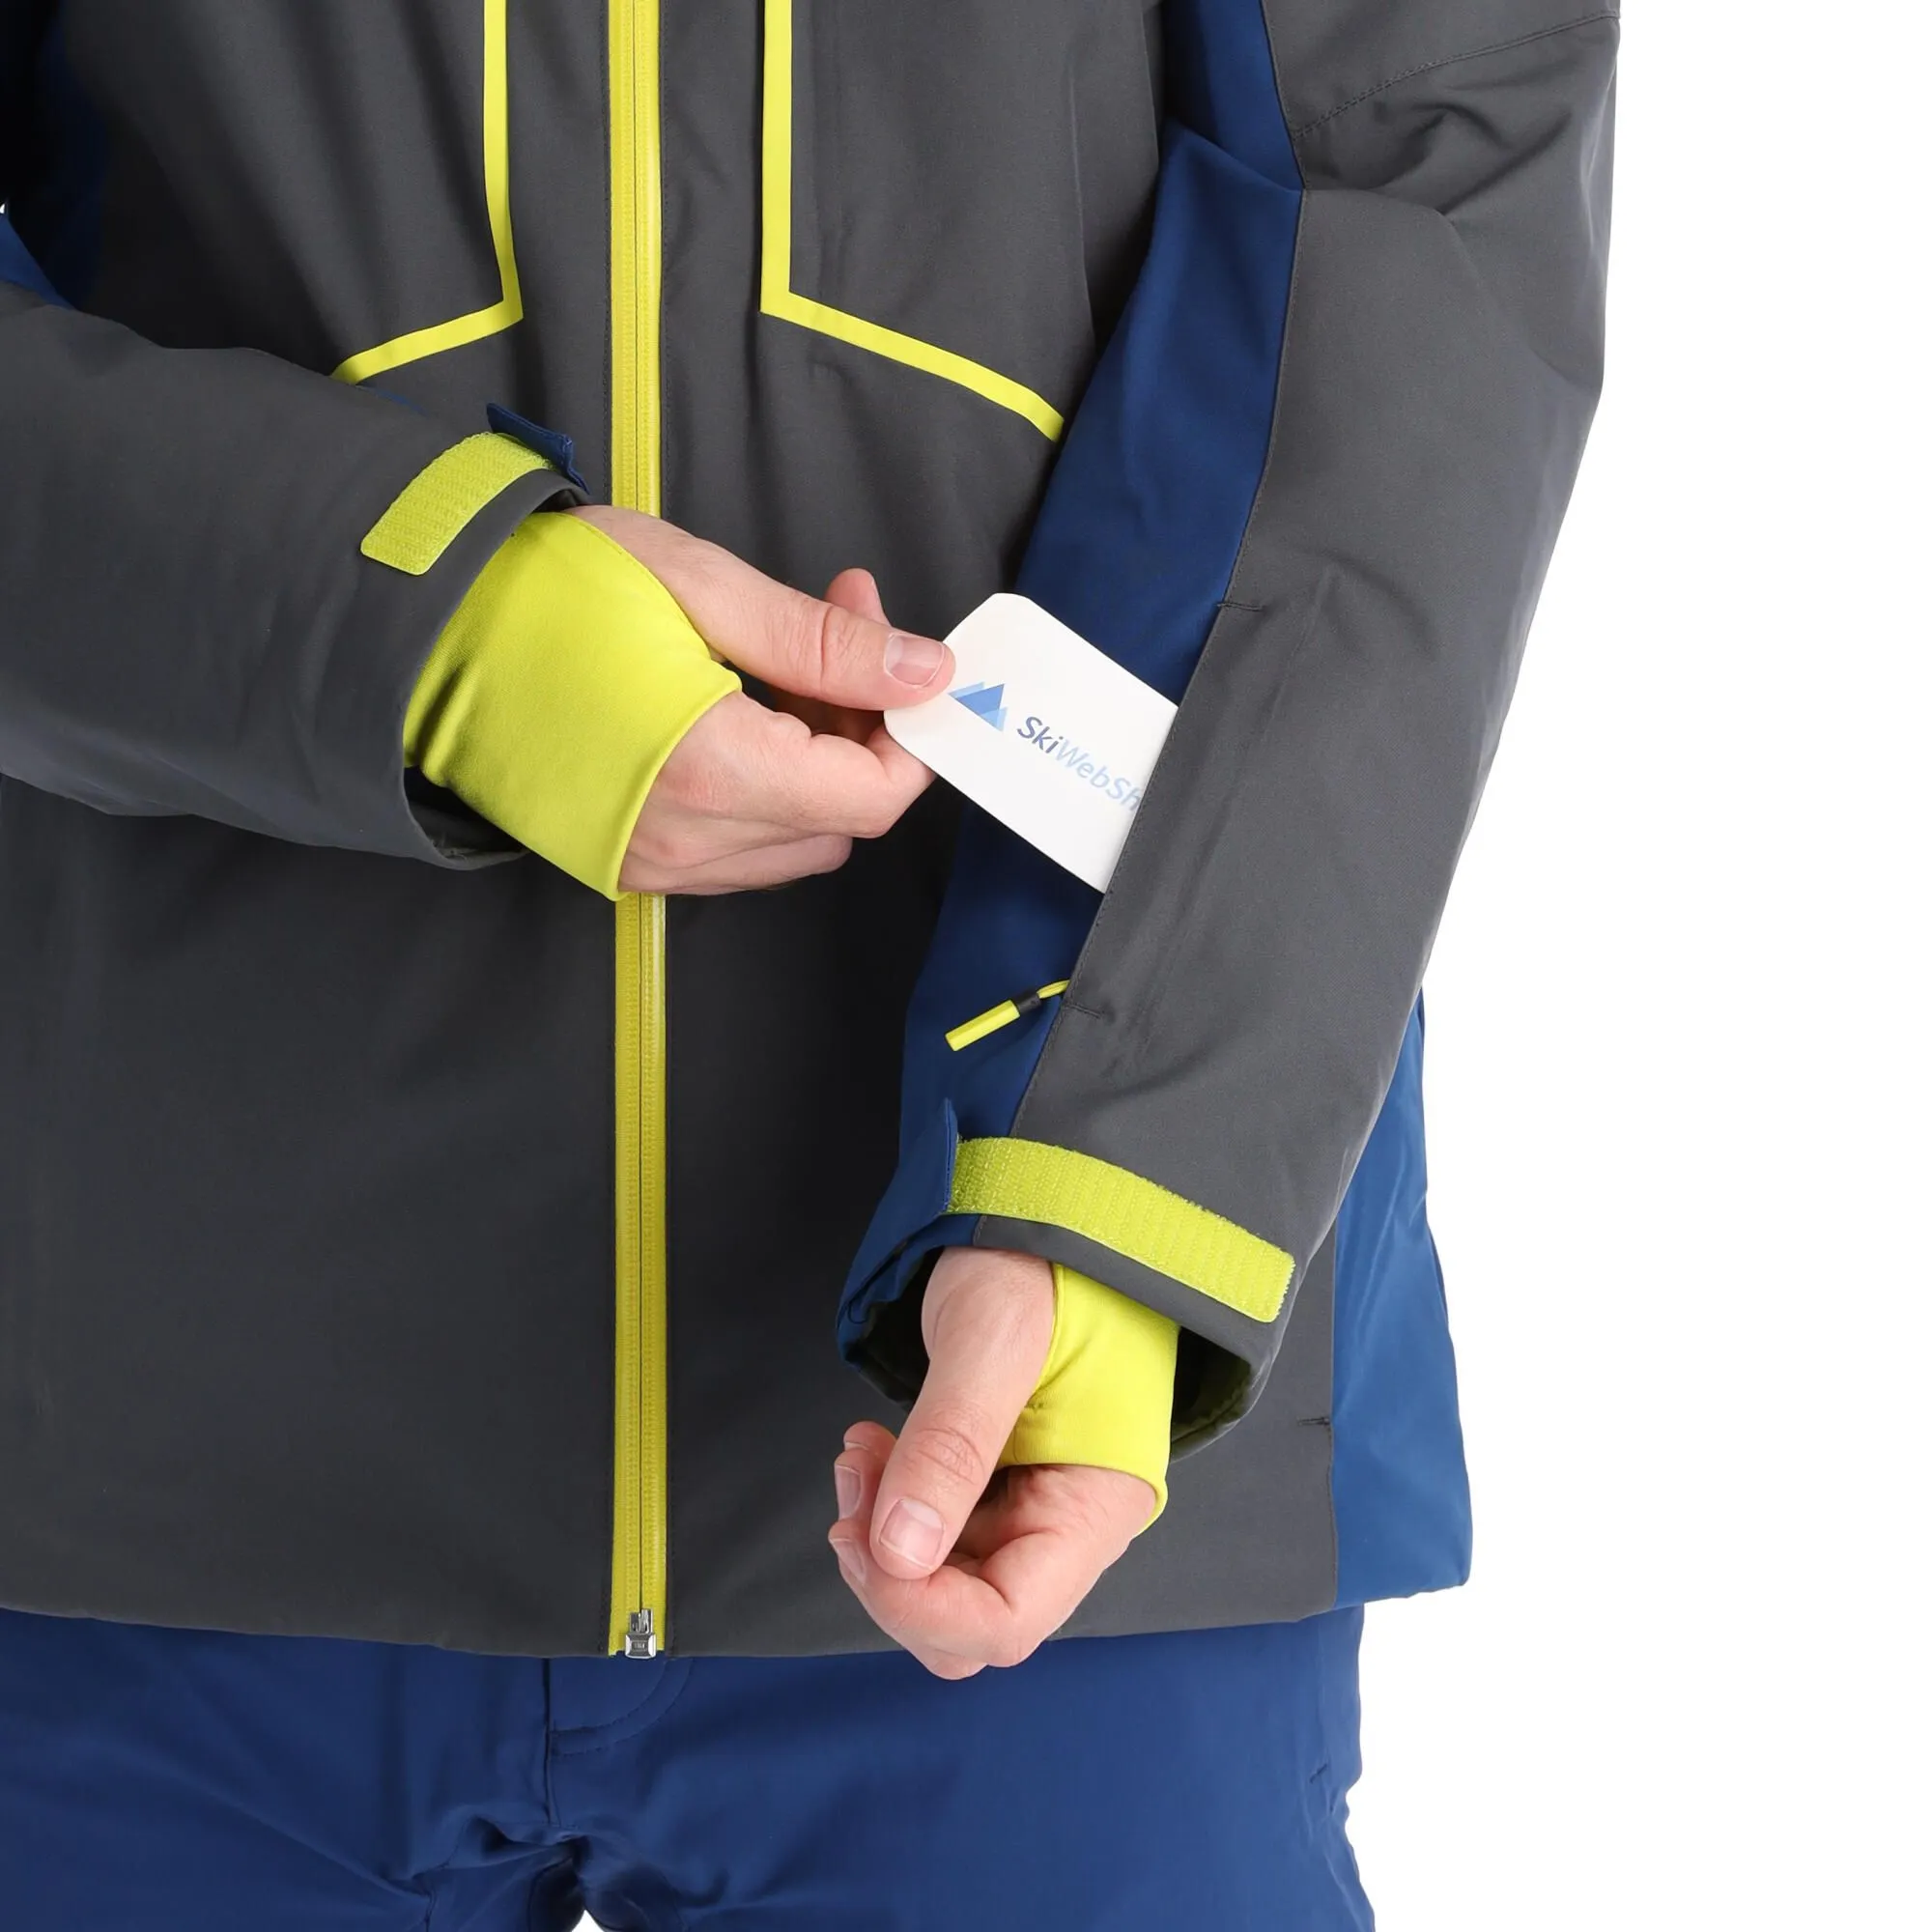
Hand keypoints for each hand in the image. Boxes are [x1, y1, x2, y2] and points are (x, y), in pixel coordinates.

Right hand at [569, 506, 952, 895]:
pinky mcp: (625, 864)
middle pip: (839, 821)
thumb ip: (821, 642)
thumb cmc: (547, 589)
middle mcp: (686, 843)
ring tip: (781, 665)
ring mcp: (652, 864)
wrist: (417, 631)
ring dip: (817, 760)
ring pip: (793, 840)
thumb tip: (925, 673)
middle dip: (862, 729)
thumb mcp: (699, 586)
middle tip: (840, 625)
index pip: (870, 799)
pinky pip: (736, 849)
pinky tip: (739, 711)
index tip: (901, 661)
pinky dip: (765, 788)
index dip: (907, 737)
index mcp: (713, 774)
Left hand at [828, 1248, 1156, 1678]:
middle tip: (855, 1483)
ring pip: (943, 1584)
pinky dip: (891, 1507)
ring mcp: (1034, 1508)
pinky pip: (936, 1536)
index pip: (1008, 1620)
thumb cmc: (1046, 1259)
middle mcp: (1070, 1523)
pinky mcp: (1001, 1485)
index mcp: (1097, 1504)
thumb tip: (899, 1555)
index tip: (860, 1540)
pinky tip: (875, 1448)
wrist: (1054, 1204)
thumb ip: (950, 1446)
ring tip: (861, 1450)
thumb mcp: (992, 1339)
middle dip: (893, 1574)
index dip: (922, 1607)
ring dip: (883, 1538)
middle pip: (970, 1623)